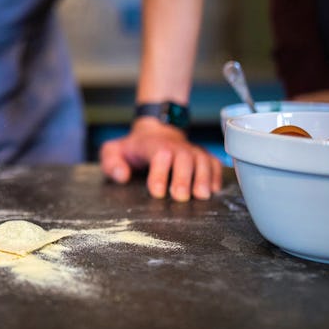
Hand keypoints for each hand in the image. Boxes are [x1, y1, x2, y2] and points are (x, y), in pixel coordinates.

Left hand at [99, 117, 222, 201]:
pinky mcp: (204, 156)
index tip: (157, 193)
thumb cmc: (135, 147)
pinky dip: (217, 175)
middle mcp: (176, 147)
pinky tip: (214, 190)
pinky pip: (214, 163)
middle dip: (183, 179)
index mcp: (154, 146)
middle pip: (184, 159)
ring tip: (202, 196)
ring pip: (202, 161)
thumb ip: (111, 162)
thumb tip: (122, 175)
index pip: (159, 156)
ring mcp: (192, 151)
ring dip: (204, 178)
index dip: (159, 174)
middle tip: (180, 197)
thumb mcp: (114, 150)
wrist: (157, 130)